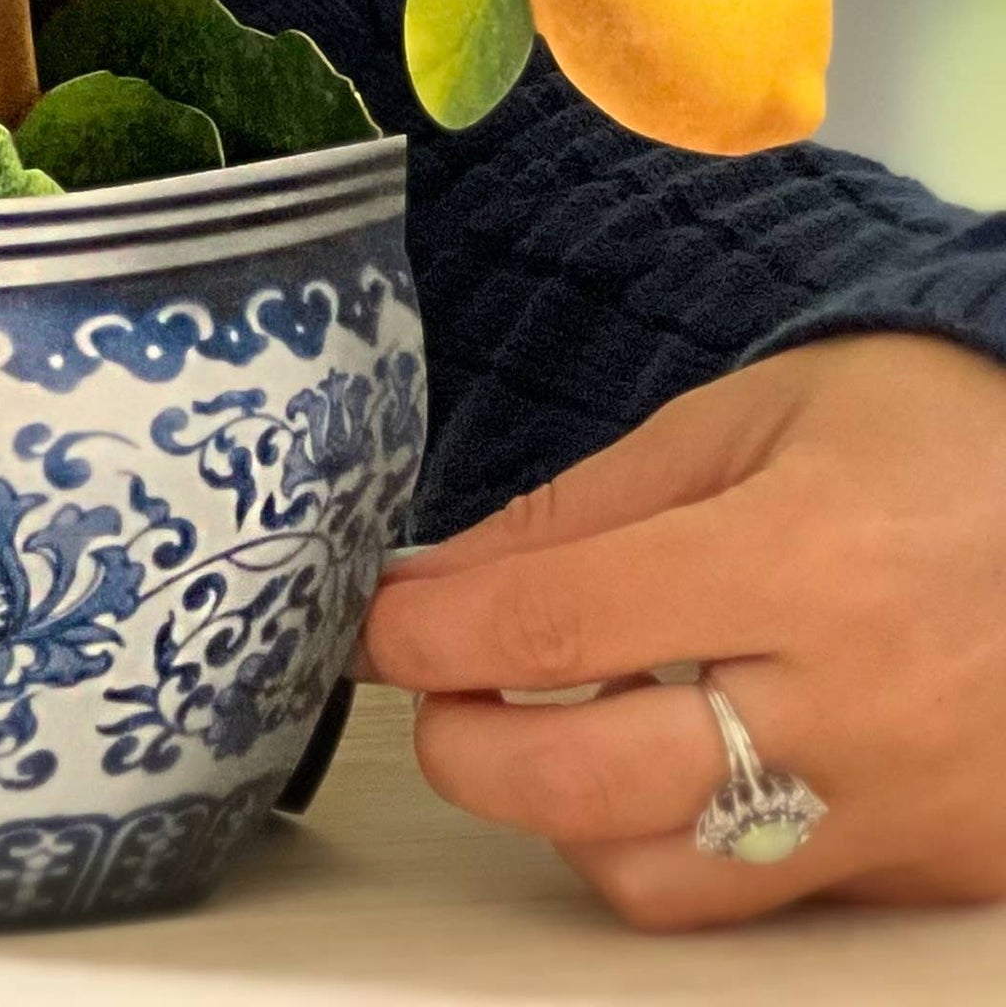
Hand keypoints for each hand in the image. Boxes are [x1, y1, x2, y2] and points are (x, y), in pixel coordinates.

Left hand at [358, 333, 1005, 927]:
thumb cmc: (925, 438)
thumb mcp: (743, 423)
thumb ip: (578, 513)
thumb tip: (434, 588)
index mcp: (802, 563)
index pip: (557, 626)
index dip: (430, 637)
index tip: (372, 630)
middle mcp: (859, 706)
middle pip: (594, 789)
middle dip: (470, 749)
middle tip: (442, 695)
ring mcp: (909, 806)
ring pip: (671, 879)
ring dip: (576, 816)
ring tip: (563, 730)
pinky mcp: (942, 865)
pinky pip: (774, 891)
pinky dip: (697, 836)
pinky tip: (690, 755)